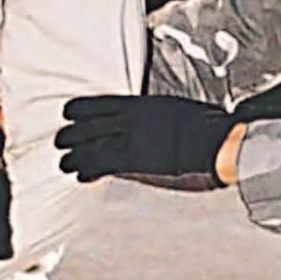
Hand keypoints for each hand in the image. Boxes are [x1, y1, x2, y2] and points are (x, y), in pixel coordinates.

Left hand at [55, 94, 237, 188]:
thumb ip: (164, 119)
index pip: (104, 104)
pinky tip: (81, 175)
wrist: (220, 143)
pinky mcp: (135, 160)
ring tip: (64, 160)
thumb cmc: (210, 129)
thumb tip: (163, 123)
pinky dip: (89, 170)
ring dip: (75, 153)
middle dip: (74, 133)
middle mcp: (132, 119)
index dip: (84, 109)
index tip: (70, 111)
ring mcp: (132, 138)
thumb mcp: (182, 113)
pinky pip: (103, 165)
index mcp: (144, 105)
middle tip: (60, 139)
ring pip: (92, 144)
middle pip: (92, 124)